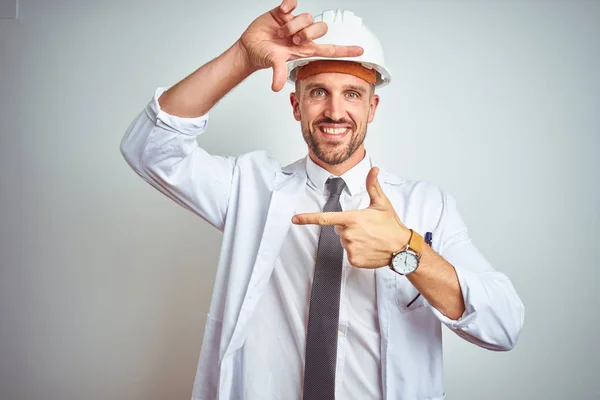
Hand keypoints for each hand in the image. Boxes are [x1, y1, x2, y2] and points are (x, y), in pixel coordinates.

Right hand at [238, 0, 363, 91]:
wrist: (250, 47)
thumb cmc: (264, 56)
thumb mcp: (273, 63)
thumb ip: (278, 72)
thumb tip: (276, 87)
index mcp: (305, 49)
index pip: (330, 50)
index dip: (345, 50)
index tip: (361, 51)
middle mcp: (303, 35)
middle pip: (321, 29)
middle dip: (308, 34)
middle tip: (293, 41)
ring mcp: (295, 23)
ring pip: (306, 17)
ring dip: (293, 25)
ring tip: (281, 33)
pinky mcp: (284, 13)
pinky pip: (294, 3)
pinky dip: (288, 5)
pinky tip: (281, 12)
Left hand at [292, 167, 411, 268]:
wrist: (401, 249)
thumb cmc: (391, 226)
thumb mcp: (382, 204)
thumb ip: (373, 186)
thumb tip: (374, 170)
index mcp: (352, 219)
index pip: (325, 218)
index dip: (307, 218)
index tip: (295, 219)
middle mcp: (348, 233)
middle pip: (338, 229)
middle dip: (348, 227)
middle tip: (365, 228)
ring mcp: (350, 248)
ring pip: (344, 241)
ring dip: (353, 239)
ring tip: (369, 238)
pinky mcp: (353, 259)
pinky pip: (349, 253)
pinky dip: (357, 251)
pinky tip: (369, 248)